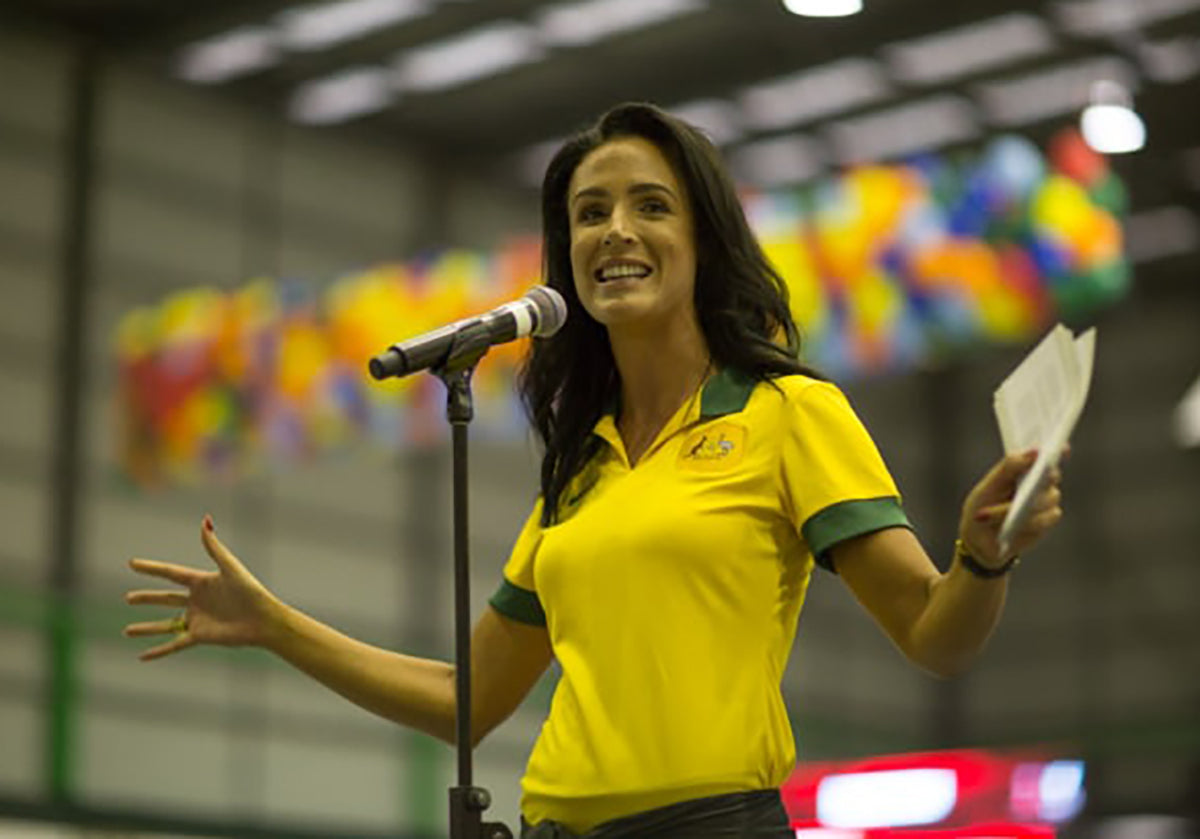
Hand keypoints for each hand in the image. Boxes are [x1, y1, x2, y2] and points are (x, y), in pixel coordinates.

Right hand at [123, 514, 282, 660]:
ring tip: (127, 630)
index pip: (170, 573)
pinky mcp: (199, 636)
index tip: (132, 563)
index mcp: (202, 582)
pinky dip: (158, 651)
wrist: (263, 620)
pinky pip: (173, 645)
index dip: (151, 568)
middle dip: (147, 598)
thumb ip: (214, 546)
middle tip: (128, 598)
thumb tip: (205, 519)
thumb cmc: (250, 591)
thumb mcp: (229, 567)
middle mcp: (197, 601)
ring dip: (146, 628)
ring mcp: (197, 619)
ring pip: (165, 624)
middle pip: (165, 599)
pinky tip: (143, 657)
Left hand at [958, 448, 1065, 566]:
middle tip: (1036, 476)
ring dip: (1025, 505)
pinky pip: (1045, 518)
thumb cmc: (983, 505)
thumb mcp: (989, 486)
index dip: (1058, 449)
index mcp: (1026, 467)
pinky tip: (1011, 525)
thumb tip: (1033, 451)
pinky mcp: (1046, 522)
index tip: (1061, 447)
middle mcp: (1041, 482)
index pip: (1047, 454)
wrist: (981, 539)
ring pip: (1048, 499)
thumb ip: (1008, 468)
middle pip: (1051, 475)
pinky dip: (1028, 521)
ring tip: (999, 510)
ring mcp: (1046, 502)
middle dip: (1043, 477)